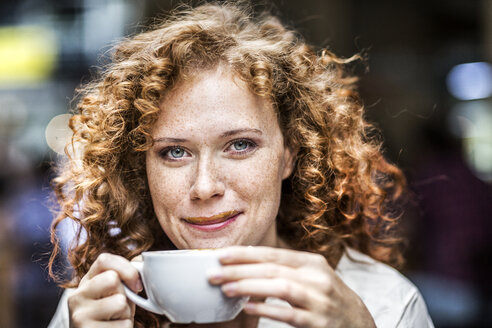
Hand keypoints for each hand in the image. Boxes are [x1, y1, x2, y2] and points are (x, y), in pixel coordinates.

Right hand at [67, 253, 142, 327]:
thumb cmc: (113, 316)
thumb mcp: (116, 294)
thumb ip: (122, 278)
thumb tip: (140, 264)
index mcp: (86, 282)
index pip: (104, 260)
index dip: (126, 268)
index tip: (136, 284)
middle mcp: (77, 296)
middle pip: (112, 278)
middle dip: (125, 294)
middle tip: (119, 307)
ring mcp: (80, 315)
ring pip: (119, 302)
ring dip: (126, 313)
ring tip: (116, 320)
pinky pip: (123, 324)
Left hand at [208, 246, 375, 327]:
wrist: (358, 323)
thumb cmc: (327, 297)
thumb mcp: (312, 276)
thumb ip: (285, 269)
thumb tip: (246, 264)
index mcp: (311, 263)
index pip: (273, 254)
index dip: (245, 254)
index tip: (221, 255)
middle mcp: (317, 277)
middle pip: (273, 268)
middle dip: (240, 270)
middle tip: (213, 273)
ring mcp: (319, 300)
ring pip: (280, 287)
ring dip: (250, 287)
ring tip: (226, 289)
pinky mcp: (318, 322)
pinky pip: (289, 314)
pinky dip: (267, 310)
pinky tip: (247, 308)